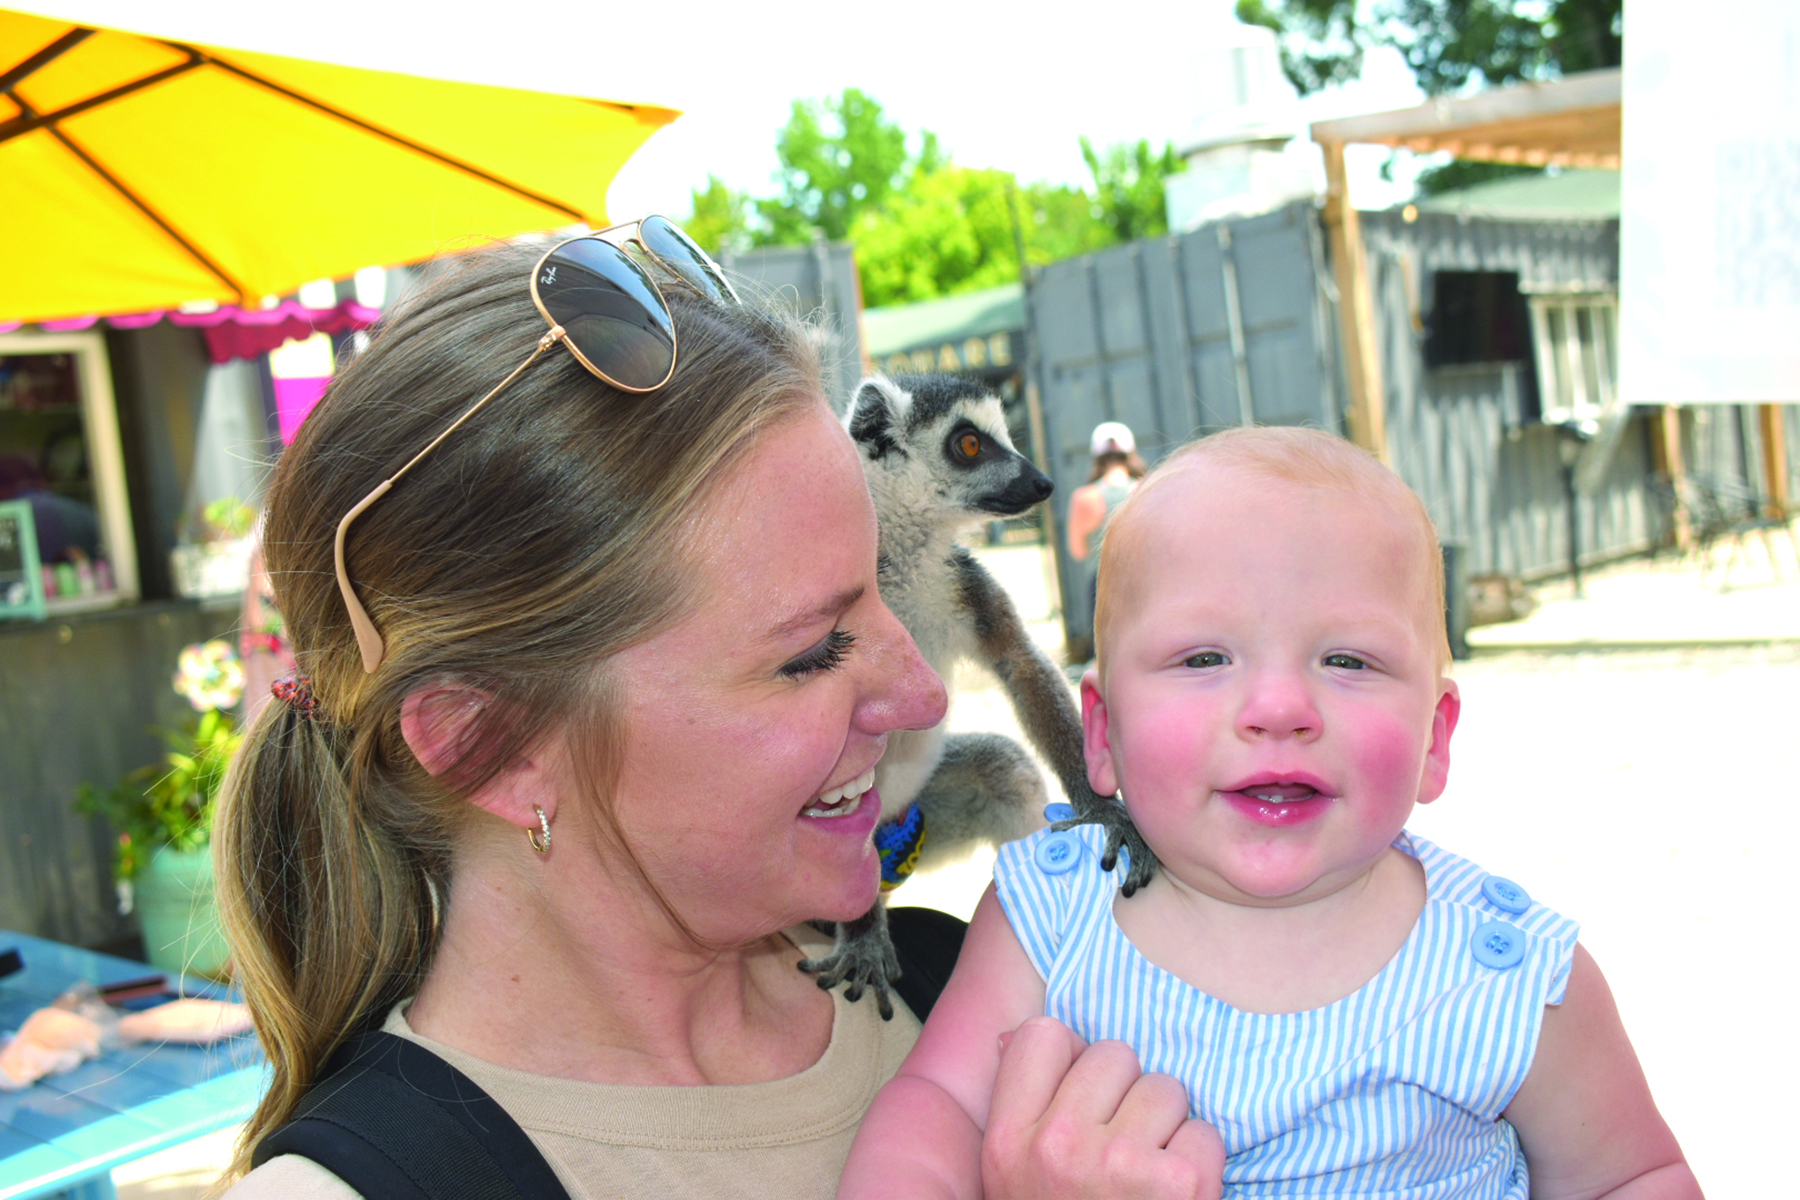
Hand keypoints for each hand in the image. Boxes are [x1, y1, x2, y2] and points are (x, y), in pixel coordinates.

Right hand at [981, 1017, 1223, 1199]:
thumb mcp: (1013, 1178)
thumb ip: (1018, 1106)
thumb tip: (1015, 1035)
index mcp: (1007, 1140)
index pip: (1044, 1036)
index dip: (1073, 1061)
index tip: (1083, 1100)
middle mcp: (1055, 1144)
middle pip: (1113, 1054)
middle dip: (1127, 1096)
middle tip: (1120, 1150)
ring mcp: (1116, 1162)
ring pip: (1165, 1088)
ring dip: (1169, 1129)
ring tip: (1148, 1177)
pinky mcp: (1177, 1185)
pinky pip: (1204, 1133)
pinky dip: (1202, 1165)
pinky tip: (1177, 1199)